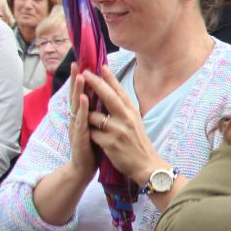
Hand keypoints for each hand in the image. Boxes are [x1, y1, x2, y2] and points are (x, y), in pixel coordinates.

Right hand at [66, 64, 98, 183]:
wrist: (84, 168)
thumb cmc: (91, 146)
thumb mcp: (94, 125)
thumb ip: (95, 112)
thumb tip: (100, 96)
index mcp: (82, 116)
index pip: (82, 93)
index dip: (82, 79)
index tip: (84, 62)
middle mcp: (77, 119)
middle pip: (76, 96)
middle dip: (77, 80)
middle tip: (76, 63)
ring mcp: (77, 128)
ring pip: (77, 106)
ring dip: (78, 91)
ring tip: (81, 76)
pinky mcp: (80, 138)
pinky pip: (81, 122)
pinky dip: (82, 110)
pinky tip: (83, 100)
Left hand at [80, 66, 166, 186]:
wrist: (146, 164)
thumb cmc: (137, 142)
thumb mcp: (134, 121)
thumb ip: (123, 108)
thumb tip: (112, 93)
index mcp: (132, 111)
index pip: (119, 91)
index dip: (109, 78)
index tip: (100, 66)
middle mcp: (126, 118)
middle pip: (108, 96)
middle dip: (95, 83)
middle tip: (84, 73)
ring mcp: (118, 130)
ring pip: (94, 116)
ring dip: (87, 118)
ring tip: (87, 122)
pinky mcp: (110, 143)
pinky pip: (92, 134)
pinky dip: (89, 134)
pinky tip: (91, 138)